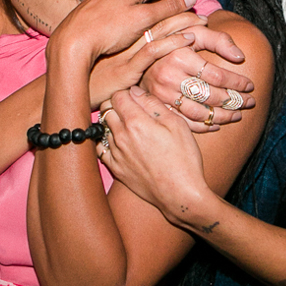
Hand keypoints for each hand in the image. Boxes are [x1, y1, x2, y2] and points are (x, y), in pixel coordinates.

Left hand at [46, 0, 197, 66]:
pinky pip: (118, 7)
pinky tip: (124, 31)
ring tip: (147, 31)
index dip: (178, 2)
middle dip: (162, 6)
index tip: (184, 18)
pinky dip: (128, 16)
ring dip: (145, 11)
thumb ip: (168, 8)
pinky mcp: (93, 7)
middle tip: (168, 26)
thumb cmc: (108, 31)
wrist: (70, 42)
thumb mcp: (143, 20)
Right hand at [89, 11, 208, 105]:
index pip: (148, 13)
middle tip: (200, 12)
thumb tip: (142, 47)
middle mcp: (122, 35)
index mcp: (119, 29)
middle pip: (157, 17)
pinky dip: (173, 43)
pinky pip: (154, 51)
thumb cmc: (89, 72)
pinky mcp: (127, 67)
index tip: (185, 7)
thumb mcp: (108, 57)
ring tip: (202, 21)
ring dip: (183, 23)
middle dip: (181, 12)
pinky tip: (189, 39)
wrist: (67, 82)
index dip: (169, 8)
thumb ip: (124, 50)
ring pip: (160, 30)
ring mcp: (126, 51)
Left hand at [99, 86, 207, 220]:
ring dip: (112, 122)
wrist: (180, 194)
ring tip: (130, 126)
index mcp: (136, 122)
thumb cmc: (184, 158)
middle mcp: (121, 136)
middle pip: (107, 109)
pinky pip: (101, 148)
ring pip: (103, 127)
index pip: (117, 95)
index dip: (127, 93)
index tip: (137, 98)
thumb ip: (153, 104)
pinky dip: (106, 141)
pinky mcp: (116, 168)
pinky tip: (120, 142)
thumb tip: (136, 91)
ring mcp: (116, 153)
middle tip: (133, 109)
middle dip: (117, 105)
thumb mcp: (177, 124)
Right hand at [141, 23, 254, 130]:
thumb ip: (219, 40)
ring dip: (222, 116)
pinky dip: (203, 126)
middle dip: (234, 100)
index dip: (237, 82)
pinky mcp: (157, 107)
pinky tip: (216, 124)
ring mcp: (161, 94)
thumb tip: (240, 57)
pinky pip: (184, 122)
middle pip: (210, 95)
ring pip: (198, 112)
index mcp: (180, 56)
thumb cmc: (175, 41)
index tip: (250, 85)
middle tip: (250, 102)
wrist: (141, 55)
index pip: (217, 75)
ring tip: (237, 114)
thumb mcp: (195, 32)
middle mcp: (168, 76)